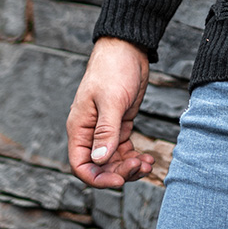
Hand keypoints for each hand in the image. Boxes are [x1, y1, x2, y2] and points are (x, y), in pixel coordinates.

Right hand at [67, 37, 155, 187]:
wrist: (128, 48)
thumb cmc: (114, 68)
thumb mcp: (112, 100)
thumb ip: (106, 131)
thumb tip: (100, 161)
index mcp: (79, 128)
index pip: (81, 165)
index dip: (98, 178)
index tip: (119, 180)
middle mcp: (90, 133)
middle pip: (100, 167)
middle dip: (119, 172)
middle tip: (140, 167)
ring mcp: (105, 129)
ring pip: (113, 161)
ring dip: (129, 167)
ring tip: (148, 164)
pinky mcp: (120, 124)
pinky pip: (123, 149)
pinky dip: (134, 157)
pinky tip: (148, 158)